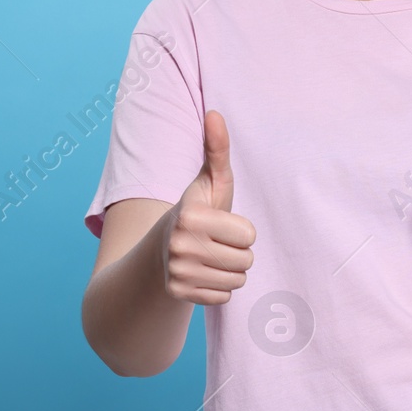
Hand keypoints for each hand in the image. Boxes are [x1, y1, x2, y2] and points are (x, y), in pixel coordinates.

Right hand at [164, 109, 255, 305]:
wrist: (162, 249)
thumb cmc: (198, 210)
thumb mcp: (209, 180)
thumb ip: (216, 149)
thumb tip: (215, 113)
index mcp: (190, 216)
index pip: (249, 235)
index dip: (241, 230)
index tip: (222, 224)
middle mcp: (180, 246)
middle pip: (246, 260)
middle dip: (238, 251)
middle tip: (216, 242)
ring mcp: (177, 272)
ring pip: (238, 280)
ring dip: (231, 270)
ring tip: (211, 256)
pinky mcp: (178, 294)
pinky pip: (224, 297)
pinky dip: (218, 288)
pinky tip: (202, 274)